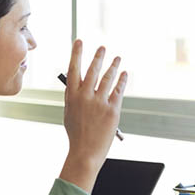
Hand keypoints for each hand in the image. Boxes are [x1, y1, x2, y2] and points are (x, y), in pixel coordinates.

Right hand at [59, 40, 127, 192]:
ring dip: (113, 66)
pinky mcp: (112, 109)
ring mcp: (99, 102)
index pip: (73, 69)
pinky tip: (125, 74)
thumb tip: (79, 82)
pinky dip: (122, 80)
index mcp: (72, 96)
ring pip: (108, 78)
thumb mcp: (69, 113)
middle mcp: (85, 96)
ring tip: (117, 58)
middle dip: (98, 57)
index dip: (76, 53)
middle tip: (102, 47)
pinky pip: (119, 90)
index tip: (79, 41)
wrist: (85, 152)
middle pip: (92, 70)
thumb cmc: (77, 134)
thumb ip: (74, 97)